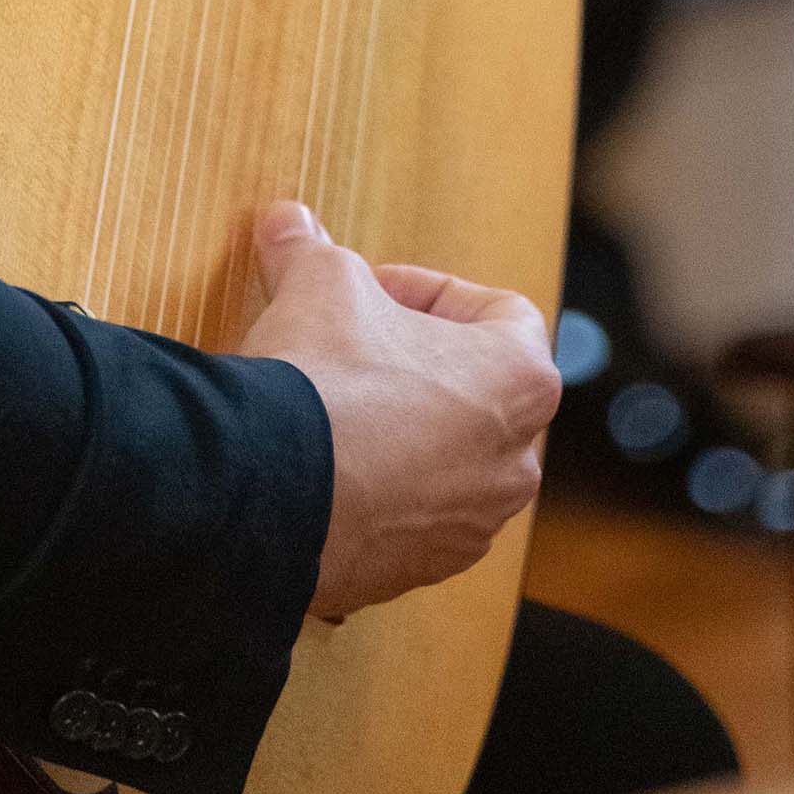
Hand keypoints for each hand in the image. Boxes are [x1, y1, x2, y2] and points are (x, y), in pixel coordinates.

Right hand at [238, 201, 558, 622]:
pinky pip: (406, 518)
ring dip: (398, 430)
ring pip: (444, 461)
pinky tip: (316, 467)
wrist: (271, 497)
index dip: (432, 289)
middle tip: (351, 344)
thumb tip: (286, 221)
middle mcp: (514, 463)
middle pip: (476, 391)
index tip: (374, 291)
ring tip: (331, 409)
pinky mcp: (417, 573)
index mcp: (521, 381)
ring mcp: (469, 527)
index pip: (504, 313)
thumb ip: (311, 248)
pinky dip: (374, 491)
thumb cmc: (325, 380)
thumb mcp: (318, 282)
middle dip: (413, 362)